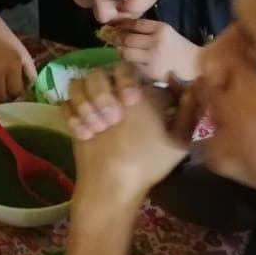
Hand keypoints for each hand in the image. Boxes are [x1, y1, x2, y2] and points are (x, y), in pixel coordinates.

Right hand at [0, 18, 36, 101]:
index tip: (19, 91)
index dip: (19, 93)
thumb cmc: (9, 43)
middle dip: (7, 98)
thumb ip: (30, 72)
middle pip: (1, 96)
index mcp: (12, 66)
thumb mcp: (24, 55)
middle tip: (9, 93)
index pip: (16, 91)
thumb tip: (32, 90)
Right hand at [64, 65, 190, 210]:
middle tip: (111, 120)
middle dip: (103, 94)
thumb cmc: (148, 164)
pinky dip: (73, 117)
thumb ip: (189, 111)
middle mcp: (113, 96)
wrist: (115, 186)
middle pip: (98, 73)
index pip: (126, 69)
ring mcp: (91, 106)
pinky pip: (65, 104)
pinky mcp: (74, 119)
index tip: (130, 101)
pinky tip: (84, 134)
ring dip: (86, 105)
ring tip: (96, 129)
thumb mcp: (177, 140)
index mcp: (137, 96)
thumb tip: (190, 82)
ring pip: (78, 85)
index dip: (126, 81)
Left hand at [112, 19, 199, 81]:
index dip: (124, 25)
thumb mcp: (166, 33)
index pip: (136, 24)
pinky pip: (133, 64)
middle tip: (116, 40)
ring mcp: (153, 57)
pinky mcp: (150, 71)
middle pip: (128, 38)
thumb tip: (122, 28)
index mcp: (161, 29)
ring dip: (122, 51)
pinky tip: (134, 60)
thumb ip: (148, 30)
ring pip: (127, 52)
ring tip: (124, 51)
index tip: (119, 27)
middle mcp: (156, 42)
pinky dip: (130, 62)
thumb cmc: (179, 48)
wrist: (194, 65)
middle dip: (119, 39)